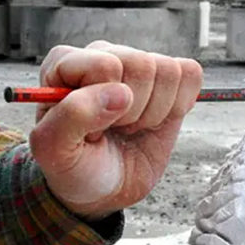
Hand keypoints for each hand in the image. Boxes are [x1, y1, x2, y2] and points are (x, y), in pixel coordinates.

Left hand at [30, 41, 203, 219]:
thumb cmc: (74, 166)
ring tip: (129, 127)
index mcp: (64, 63)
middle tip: (114, 130)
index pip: (106, 65)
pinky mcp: (166, 79)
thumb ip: (73, 116)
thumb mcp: (54, 150)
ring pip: (168, 70)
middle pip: (142, 65)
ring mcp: (135, 64)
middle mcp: (101, 55)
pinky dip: (177, 107)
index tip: (91, 129)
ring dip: (153, 112)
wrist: (102, 189)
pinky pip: (190, 74)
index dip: (106, 105)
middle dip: (133, 111)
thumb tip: (120, 93)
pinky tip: (152, 121)